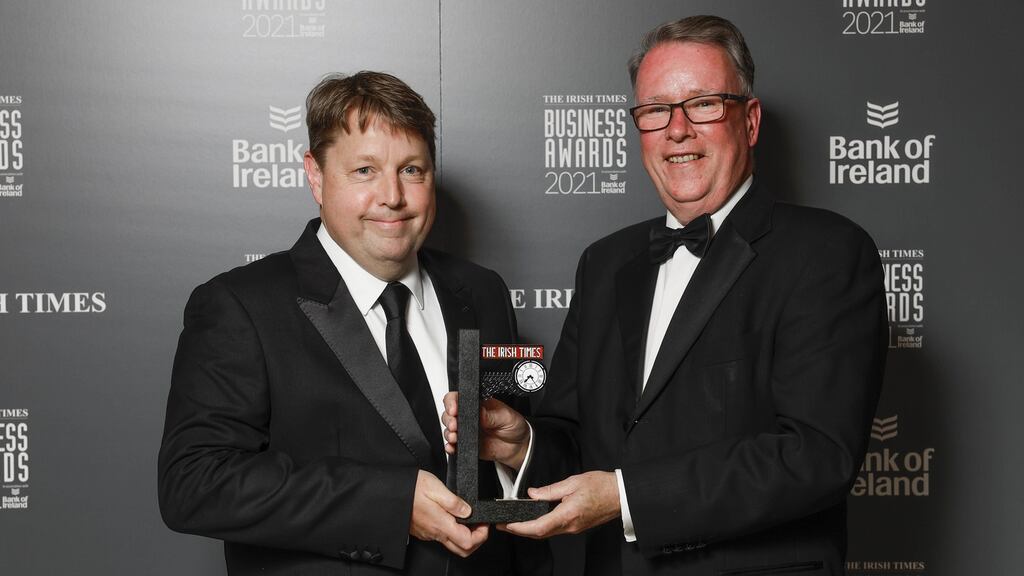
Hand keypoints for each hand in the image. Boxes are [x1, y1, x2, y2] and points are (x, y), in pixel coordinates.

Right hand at [409, 470, 488, 556]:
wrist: (390, 492)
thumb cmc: (410, 488)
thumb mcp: (435, 487)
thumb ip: (454, 501)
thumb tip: (468, 511)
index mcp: (441, 524)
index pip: (469, 542)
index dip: (481, 534)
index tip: (483, 521)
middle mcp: (435, 533)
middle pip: (463, 549)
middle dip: (476, 539)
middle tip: (479, 523)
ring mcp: (429, 534)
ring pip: (453, 544)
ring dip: (465, 535)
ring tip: (467, 517)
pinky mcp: (424, 531)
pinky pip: (442, 537)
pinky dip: (453, 530)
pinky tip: (452, 515)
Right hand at [442, 392, 530, 469]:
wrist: (518, 447)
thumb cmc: (514, 426)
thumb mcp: (505, 416)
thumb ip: (490, 415)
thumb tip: (477, 411)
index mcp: (478, 404)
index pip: (459, 398)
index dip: (452, 402)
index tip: (454, 410)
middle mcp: (470, 415)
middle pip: (449, 413)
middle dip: (448, 419)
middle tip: (455, 426)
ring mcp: (467, 430)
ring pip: (448, 429)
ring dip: (448, 433)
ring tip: (454, 437)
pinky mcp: (467, 443)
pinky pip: (453, 445)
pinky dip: (450, 446)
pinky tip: (452, 447)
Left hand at [499, 471, 619, 537]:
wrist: (621, 495)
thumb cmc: (602, 486)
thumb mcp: (573, 482)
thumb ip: (550, 490)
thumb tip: (533, 494)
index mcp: (567, 514)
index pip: (538, 527)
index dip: (519, 528)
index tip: (506, 525)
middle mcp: (570, 526)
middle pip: (539, 534)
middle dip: (519, 531)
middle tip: (504, 525)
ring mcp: (574, 528)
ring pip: (546, 533)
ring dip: (529, 530)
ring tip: (515, 522)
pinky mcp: (576, 526)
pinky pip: (554, 530)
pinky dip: (541, 527)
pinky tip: (535, 520)